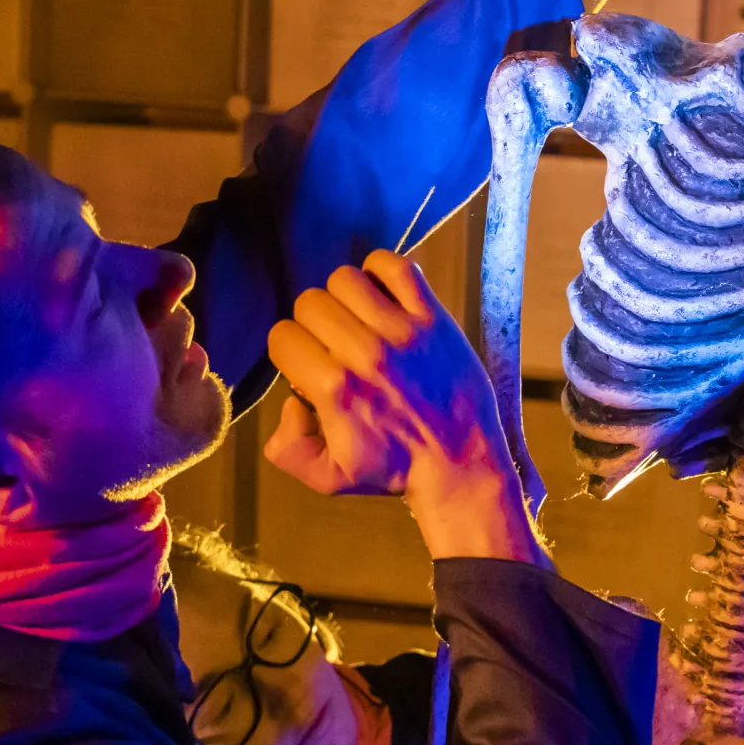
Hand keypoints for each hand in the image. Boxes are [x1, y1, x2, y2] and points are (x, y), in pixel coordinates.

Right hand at [264, 251, 546, 564]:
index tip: (309, 365)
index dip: (290, 351)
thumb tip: (289, 403)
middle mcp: (365, 355)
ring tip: (357, 322)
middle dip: (312, 324)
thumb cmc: (395, 468)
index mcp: (334, 389)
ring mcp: (402, 332)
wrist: (461, 461)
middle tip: (333, 345)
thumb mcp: (328, 477)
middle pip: (309, 303)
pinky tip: (382, 297)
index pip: (282, 337)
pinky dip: (382, 271)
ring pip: (344, 280)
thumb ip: (287, 448)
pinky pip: (397, 267)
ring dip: (343, 298)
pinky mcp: (433, 318)